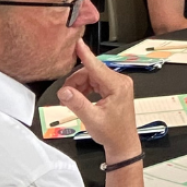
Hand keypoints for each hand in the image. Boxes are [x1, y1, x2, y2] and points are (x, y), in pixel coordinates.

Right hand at [57, 43, 140, 157]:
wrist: (123, 143)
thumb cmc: (112, 133)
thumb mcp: (92, 119)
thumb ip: (77, 103)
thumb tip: (64, 91)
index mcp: (117, 86)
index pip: (96, 67)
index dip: (85, 54)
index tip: (77, 42)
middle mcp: (120, 81)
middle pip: (91, 72)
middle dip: (76, 82)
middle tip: (66, 96)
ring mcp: (118, 84)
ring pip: (91, 77)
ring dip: (79, 86)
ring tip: (72, 101)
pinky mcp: (115, 89)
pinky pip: (95, 82)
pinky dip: (85, 89)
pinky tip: (80, 99)